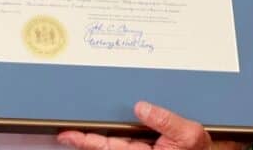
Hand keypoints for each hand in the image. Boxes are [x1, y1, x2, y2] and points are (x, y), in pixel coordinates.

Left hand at [56, 101, 245, 149]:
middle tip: (62, 127)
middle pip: (106, 144)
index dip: (85, 141)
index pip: (106, 148)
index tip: (65, 134)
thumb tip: (140, 106)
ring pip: (115, 139)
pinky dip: (115, 126)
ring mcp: (145, 146)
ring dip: (99, 132)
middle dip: (85, 137)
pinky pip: (128, 133)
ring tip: (77, 122)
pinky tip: (106, 116)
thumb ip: (166, 122)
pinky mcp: (151, 139)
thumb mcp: (189, 136)